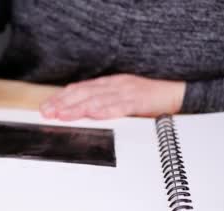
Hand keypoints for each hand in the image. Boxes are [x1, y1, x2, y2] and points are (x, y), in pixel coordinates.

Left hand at [40, 74, 185, 120]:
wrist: (177, 94)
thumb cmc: (149, 100)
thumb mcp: (121, 98)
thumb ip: (102, 103)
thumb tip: (80, 112)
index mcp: (110, 84)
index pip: (80, 89)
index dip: (61, 98)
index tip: (46, 107)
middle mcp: (116, 85)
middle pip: (84, 93)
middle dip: (63, 103)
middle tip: (47, 112)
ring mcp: (127, 92)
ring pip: (97, 99)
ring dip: (77, 108)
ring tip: (62, 115)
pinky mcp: (139, 101)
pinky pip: (119, 106)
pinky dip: (104, 110)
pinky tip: (92, 114)